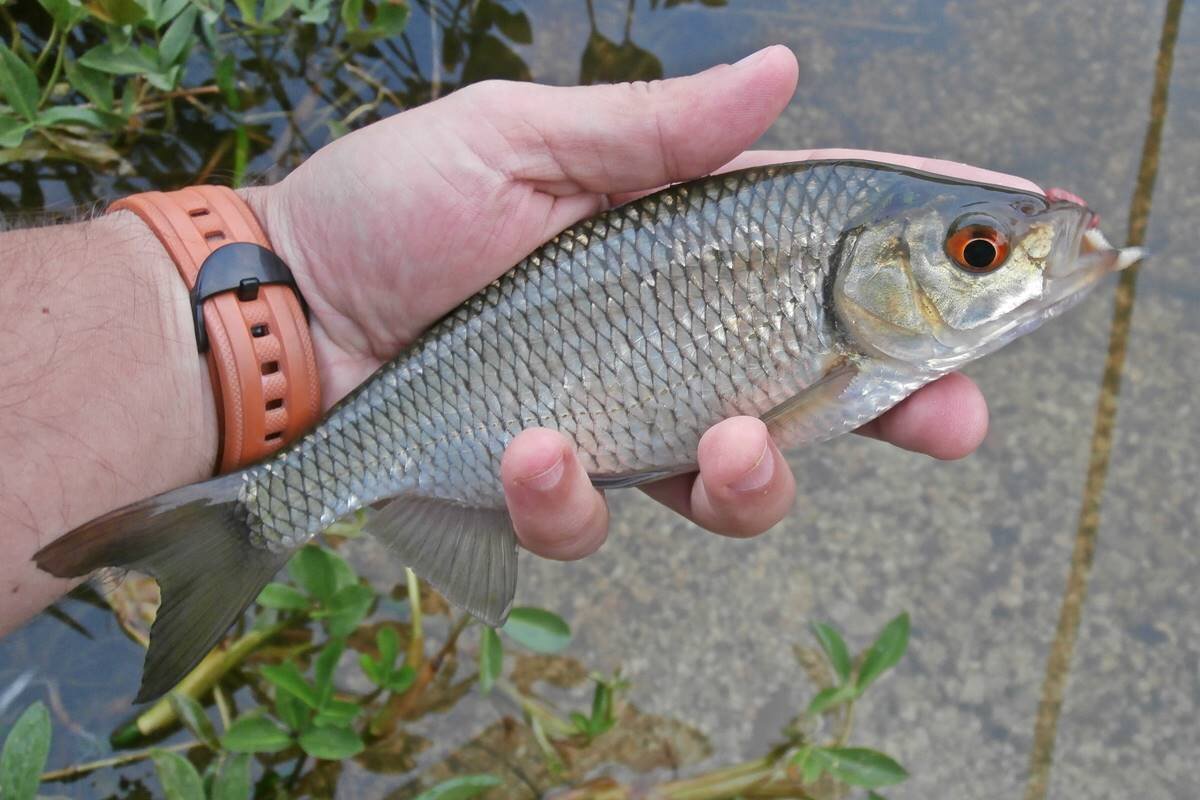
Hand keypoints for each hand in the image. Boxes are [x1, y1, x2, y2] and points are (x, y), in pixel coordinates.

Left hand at [245, 45, 987, 559]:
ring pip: (732, 482)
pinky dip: (572, 491)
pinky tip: (531, 446)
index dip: (913, 278)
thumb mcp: (519, 140)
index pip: (820, 264)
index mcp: (675, 249)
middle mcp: (664, 341)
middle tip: (950, 421)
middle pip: (814, 390)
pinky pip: (598, 519)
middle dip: (897, 412)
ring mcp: (614, 423)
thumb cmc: (390, 206)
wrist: (285, 313)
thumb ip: (652, 130)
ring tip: (712, 441)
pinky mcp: (552, 486)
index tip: (994, 282)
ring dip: (748, 478)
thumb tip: (783, 70)